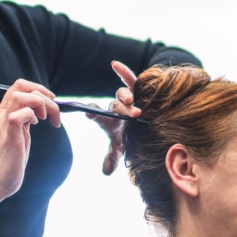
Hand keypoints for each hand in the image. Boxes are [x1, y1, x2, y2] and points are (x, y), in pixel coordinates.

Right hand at [0, 78, 60, 210]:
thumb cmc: (11, 157)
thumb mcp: (21, 132)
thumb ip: (27, 118)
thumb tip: (43, 109)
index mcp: (5, 111)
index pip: (19, 86)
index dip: (39, 88)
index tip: (51, 101)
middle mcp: (3, 113)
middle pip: (21, 86)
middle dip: (43, 95)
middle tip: (52, 112)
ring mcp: (5, 122)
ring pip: (21, 96)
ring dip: (40, 104)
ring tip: (45, 119)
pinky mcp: (10, 134)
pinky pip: (21, 114)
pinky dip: (33, 116)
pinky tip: (36, 126)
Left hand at [89, 60, 139, 174]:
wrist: (147, 125)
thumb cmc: (131, 135)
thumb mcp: (122, 146)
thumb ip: (113, 157)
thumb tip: (105, 173)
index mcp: (109, 120)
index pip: (98, 116)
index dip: (93, 113)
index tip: (89, 112)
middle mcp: (115, 108)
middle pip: (114, 107)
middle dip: (122, 111)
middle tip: (133, 116)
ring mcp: (125, 98)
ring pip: (123, 95)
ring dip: (126, 98)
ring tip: (133, 102)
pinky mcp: (136, 88)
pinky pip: (129, 78)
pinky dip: (122, 71)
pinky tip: (113, 63)